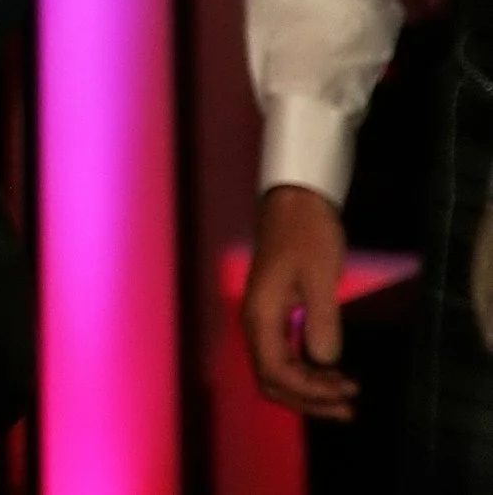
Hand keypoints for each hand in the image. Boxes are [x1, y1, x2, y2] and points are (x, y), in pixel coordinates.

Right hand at [241, 183, 357, 420]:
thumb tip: (326, 362)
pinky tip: (332, 369)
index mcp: (261, 314)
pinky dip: (307, 369)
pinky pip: (284, 353)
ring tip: (346, 391)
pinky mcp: (276, 311)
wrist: (295, 200)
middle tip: (348, 405)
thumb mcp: (321, 277)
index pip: (275, 372)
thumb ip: (322, 321)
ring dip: (308, 386)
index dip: (309, 392)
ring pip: (277, 369)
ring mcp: (264, 316)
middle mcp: (256, 321)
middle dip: (307, 398)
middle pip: (271, 378)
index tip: (346, 394)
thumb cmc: (308, 234)